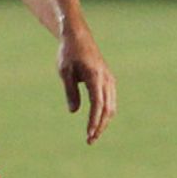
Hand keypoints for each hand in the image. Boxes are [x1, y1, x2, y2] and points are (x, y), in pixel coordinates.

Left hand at [58, 30, 115, 144]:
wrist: (78, 37)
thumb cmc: (69, 54)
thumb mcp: (65, 72)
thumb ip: (70, 92)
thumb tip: (74, 111)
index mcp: (95, 76)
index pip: (97, 105)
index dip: (94, 122)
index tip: (89, 134)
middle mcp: (106, 79)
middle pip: (107, 109)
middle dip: (100, 126)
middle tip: (90, 141)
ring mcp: (109, 79)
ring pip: (111, 106)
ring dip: (104, 121)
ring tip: (93, 135)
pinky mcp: (109, 80)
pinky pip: (111, 100)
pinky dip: (106, 113)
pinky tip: (98, 122)